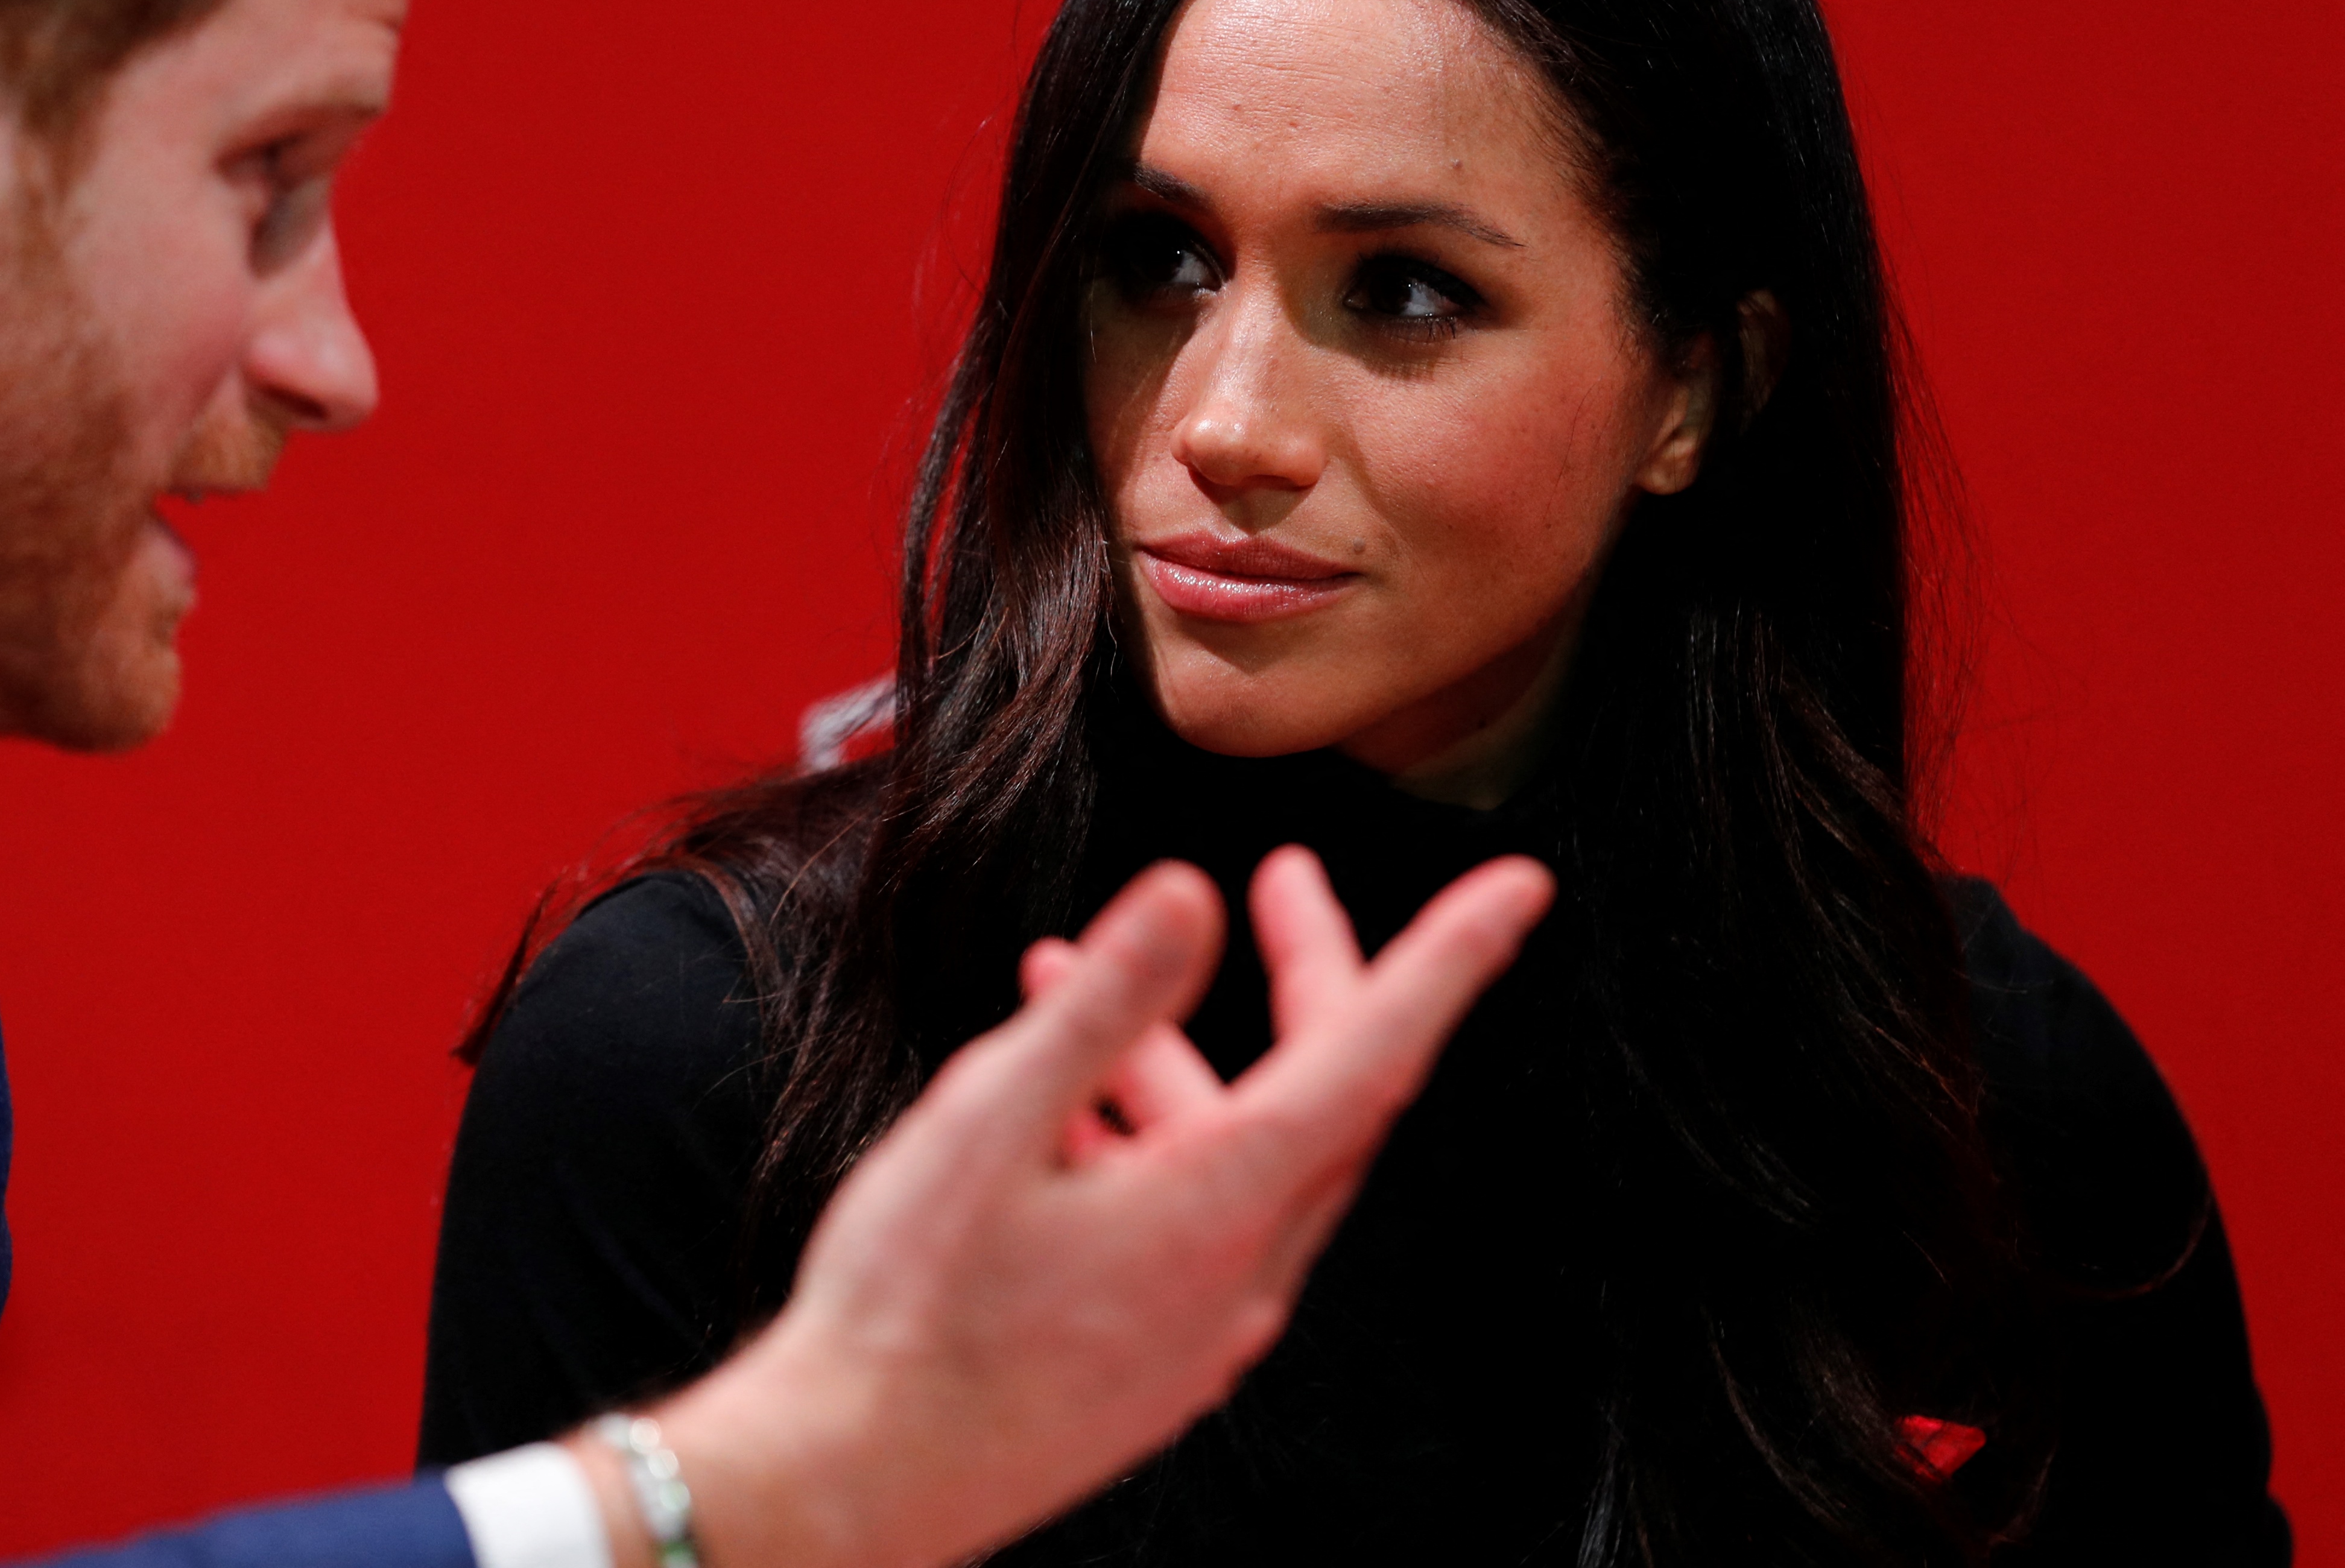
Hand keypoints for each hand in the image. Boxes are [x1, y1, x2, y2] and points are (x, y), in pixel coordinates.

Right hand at [586, 846, 1550, 1567]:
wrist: (847, 1486)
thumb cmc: (902, 1313)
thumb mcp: (985, 1120)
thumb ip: (1099, 1004)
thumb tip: (1188, 895)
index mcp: (1216, 1207)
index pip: (1376, 1057)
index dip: (1451, 961)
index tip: (1519, 887)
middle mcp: (1237, 1274)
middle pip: (1327, 1098)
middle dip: (1314, 976)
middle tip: (1285, 880)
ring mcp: (1198, 1328)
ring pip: (1247, 1156)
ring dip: (1187, 1055)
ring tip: (1074, 979)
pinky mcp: (1152, 1362)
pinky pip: (1195, 1220)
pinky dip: (1153, 1135)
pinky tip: (1060, 1109)